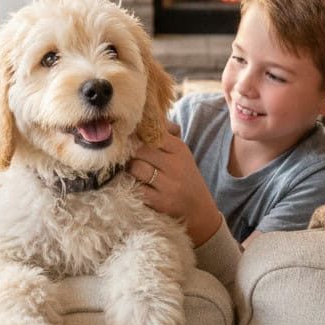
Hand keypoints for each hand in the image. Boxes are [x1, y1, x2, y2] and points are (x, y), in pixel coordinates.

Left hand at [128, 122, 222, 246]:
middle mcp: (175, 165)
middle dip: (130, 153)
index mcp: (179, 149)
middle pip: (140, 151)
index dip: (137, 135)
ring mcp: (168, 185)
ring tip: (132, 171)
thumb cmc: (185, 177)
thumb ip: (166, 135)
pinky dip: (133, 186)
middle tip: (125, 155)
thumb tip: (149, 114)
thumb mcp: (181, 154)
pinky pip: (137, 188)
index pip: (151, 134)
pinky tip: (136, 186)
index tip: (128, 137)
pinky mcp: (160, 202)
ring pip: (136, 168)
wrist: (199, 210)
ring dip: (130, 170)